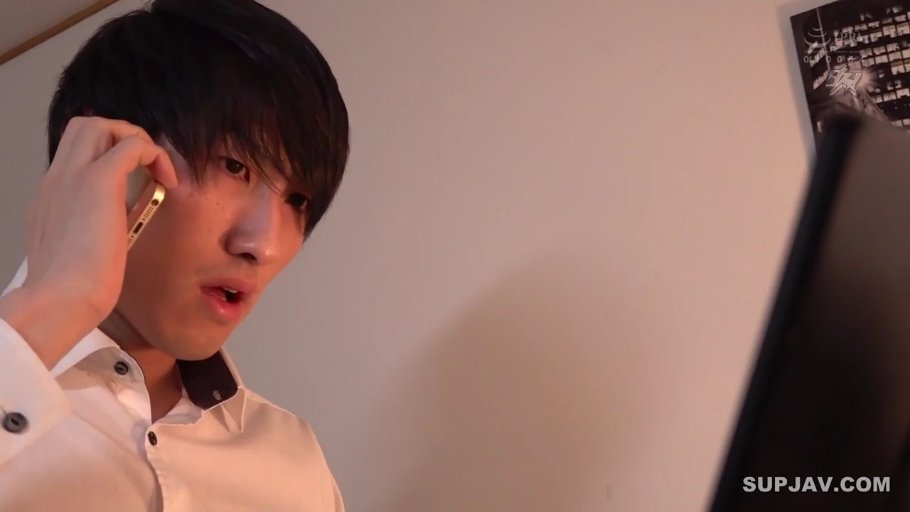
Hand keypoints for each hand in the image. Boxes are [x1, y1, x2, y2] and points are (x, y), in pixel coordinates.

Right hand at [0, 116, 176, 367]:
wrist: (59, 300)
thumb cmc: (71, 290)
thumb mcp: (77, 253)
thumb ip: (90, 233)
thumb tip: (114, 229)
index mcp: (51, 196)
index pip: (74, 153)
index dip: (106, 154)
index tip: (132, 180)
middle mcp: (57, 179)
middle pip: (83, 126)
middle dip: (120, 135)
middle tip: (145, 167)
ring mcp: (74, 176)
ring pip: (101, 124)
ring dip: (136, 139)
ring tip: (157, 171)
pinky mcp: (99, 181)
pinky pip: (132, 144)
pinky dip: (155, 154)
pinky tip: (167, 181)